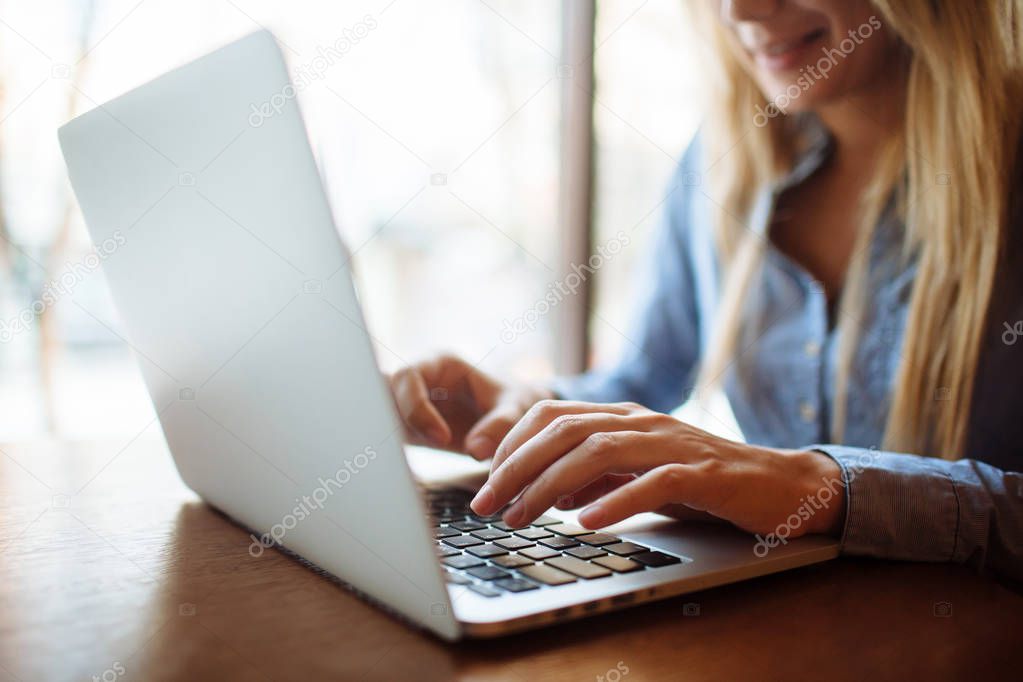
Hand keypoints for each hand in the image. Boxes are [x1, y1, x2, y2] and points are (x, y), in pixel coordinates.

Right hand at [388, 354, 552, 459]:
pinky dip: (387, 454)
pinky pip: (384, 436)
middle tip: (403, 454)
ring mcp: (406, 403)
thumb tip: (475, 451)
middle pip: (381, 394)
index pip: (408, 376)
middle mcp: (417, 380)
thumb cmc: (515, 403)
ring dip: (383, 439)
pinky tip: (397, 473)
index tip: (441, 439)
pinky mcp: (405, 427)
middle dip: (389, 422)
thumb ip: (500, 424)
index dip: (416, 407)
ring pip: (376, 416)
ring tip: (395, 465)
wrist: (513, 417)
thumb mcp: (516, 408)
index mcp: (439, 363)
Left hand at [469, 400, 845, 537]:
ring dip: (551, 485)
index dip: (511, 444)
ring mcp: (672, 442)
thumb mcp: (638, 477)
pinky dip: (616, 500)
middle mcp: (641, 420)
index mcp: (622, 416)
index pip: (552, 415)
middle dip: (516, 467)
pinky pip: (652, 482)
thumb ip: (596, 478)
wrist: (778, 485)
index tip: (486, 480)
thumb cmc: (702, 481)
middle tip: (486, 504)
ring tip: (522, 516)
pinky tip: (587, 521)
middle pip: (564, 430)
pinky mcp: (702, 471)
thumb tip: (549, 493)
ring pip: (598, 450)